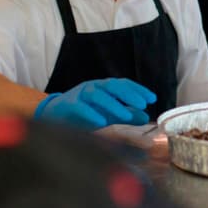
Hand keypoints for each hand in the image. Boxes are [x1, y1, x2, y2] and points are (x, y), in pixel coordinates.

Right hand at [34, 78, 156, 128]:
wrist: (54, 115)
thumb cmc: (85, 113)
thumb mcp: (109, 114)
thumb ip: (127, 115)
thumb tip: (146, 117)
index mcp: (104, 87)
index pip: (123, 84)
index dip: (138, 90)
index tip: (152, 98)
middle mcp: (92, 87)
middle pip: (111, 86)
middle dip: (128, 94)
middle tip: (142, 104)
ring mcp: (79, 95)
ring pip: (97, 95)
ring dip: (112, 104)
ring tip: (126, 117)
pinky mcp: (68, 106)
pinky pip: (79, 107)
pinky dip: (90, 114)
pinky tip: (101, 122)